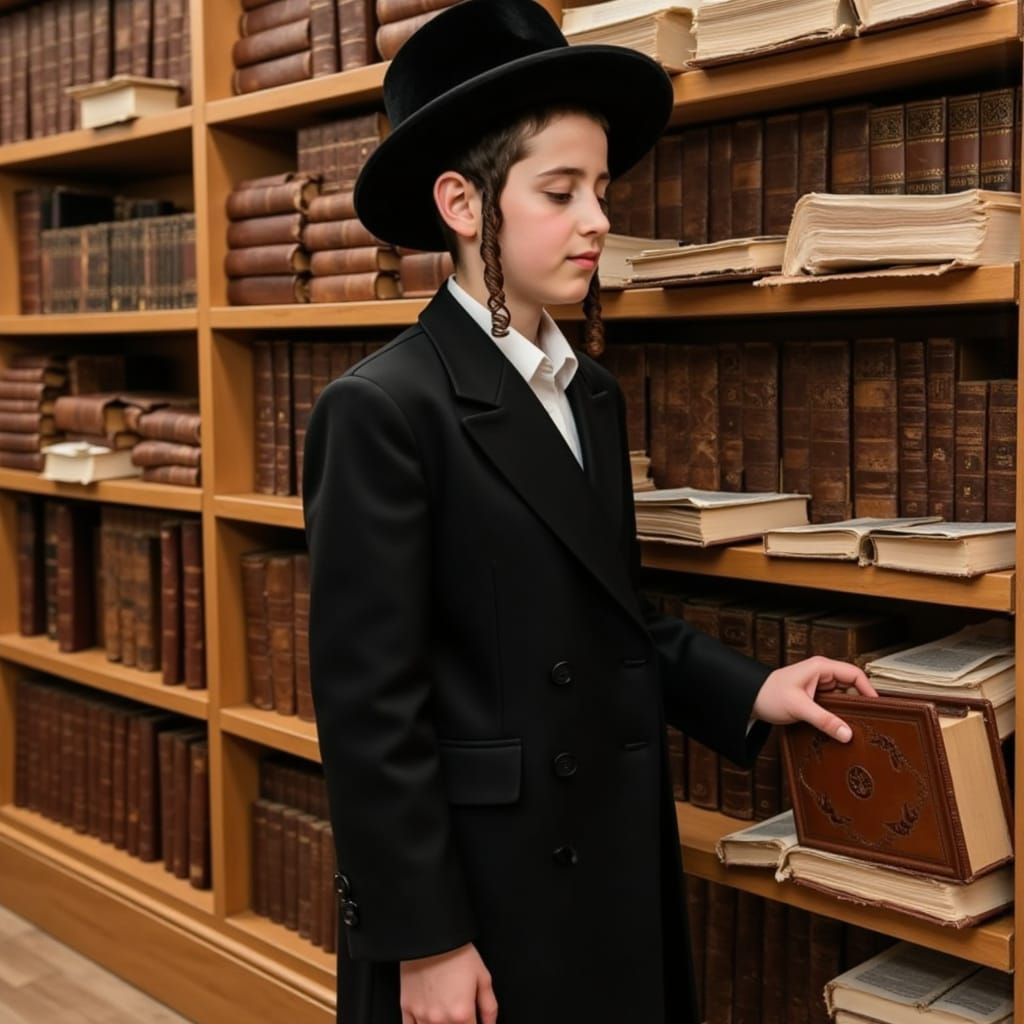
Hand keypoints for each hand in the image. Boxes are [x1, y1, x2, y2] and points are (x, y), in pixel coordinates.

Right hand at [400, 941, 497, 1023]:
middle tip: (459, 1015)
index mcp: (462, 1014)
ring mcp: (421, 1015)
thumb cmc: (457, 952)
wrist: (430, 934)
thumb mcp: (483, 978)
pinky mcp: (406, 1008)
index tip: (473, 1020)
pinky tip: (428, 1021)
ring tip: (446, 1015)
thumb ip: (489, 1008)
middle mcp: (440, 1020)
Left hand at [751, 656, 878, 742]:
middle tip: (871, 721)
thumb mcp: (798, 707)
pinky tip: (843, 727)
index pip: (854, 674)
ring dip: (849, 710)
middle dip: (861, 702)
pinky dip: (840, 714)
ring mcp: (819, 685)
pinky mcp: (815, 696)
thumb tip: (848, 734)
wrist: (750, 700)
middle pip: (852, 686)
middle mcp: (822, 673)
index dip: (869, 690)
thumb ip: (824, 720)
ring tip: (860, 727)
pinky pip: (835, 704)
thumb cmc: (769, 695)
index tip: (878, 708)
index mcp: (821, 667)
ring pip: (844, 697)